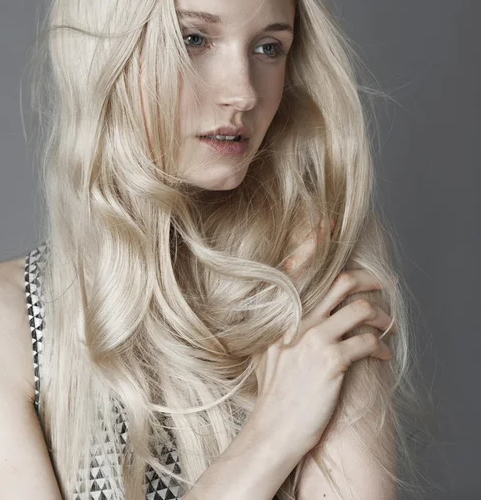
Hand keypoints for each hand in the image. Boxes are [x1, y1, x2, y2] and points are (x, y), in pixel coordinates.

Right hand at [250, 218, 395, 452]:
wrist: (273, 426)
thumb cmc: (272, 390)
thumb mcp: (265, 349)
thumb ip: (280, 325)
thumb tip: (295, 309)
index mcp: (278, 315)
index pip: (296, 269)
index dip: (313, 243)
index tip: (326, 225)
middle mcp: (297, 320)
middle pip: (338, 282)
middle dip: (365, 279)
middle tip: (378, 284)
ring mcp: (314, 339)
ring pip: (360, 309)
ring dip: (380, 316)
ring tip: (386, 325)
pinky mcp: (333, 361)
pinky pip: (367, 342)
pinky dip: (380, 346)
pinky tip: (381, 356)